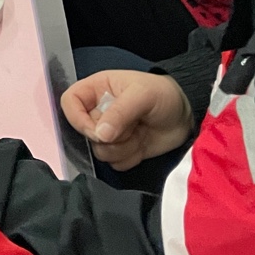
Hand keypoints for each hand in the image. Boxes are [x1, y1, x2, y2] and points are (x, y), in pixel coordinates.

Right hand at [61, 69, 193, 171]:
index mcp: (96, 90)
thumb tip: (100, 135)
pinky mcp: (122, 151)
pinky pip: (115, 163)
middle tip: (132, 126)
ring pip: (100, 152)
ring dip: (122, 147)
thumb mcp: (141, 95)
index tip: (96, 131)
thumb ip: (119, 113)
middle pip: (85, 133)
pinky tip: (142, 145)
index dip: (77, 119)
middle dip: (110, 136)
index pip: (69, 102)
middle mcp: (98, 112)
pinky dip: (130, 158)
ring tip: (139, 133)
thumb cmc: (162, 94)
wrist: (186, 115)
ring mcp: (110, 133)